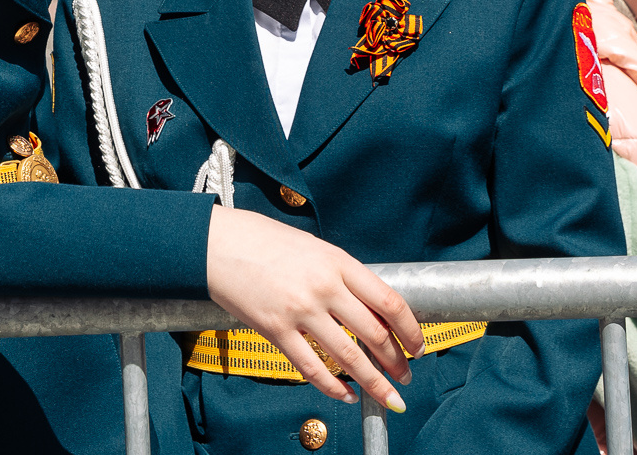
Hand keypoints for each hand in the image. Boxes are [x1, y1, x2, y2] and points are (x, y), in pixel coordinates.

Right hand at [205, 205, 422, 409]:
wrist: (218, 243)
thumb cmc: (264, 241)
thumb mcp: (314, 249)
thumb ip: (342, 277)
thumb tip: (369, 309)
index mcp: (338, 262)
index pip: (389, 302)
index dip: (410, 330)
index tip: (418, 346)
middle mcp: (324, 287)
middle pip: (374, 334)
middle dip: (396, 362)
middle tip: (405, 377)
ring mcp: (300, 310)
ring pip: (348, 356)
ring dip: (374, 382)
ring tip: (388, 396)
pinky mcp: (276, 330)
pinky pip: (311, 368)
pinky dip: (333, 387)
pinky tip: (346, 395)